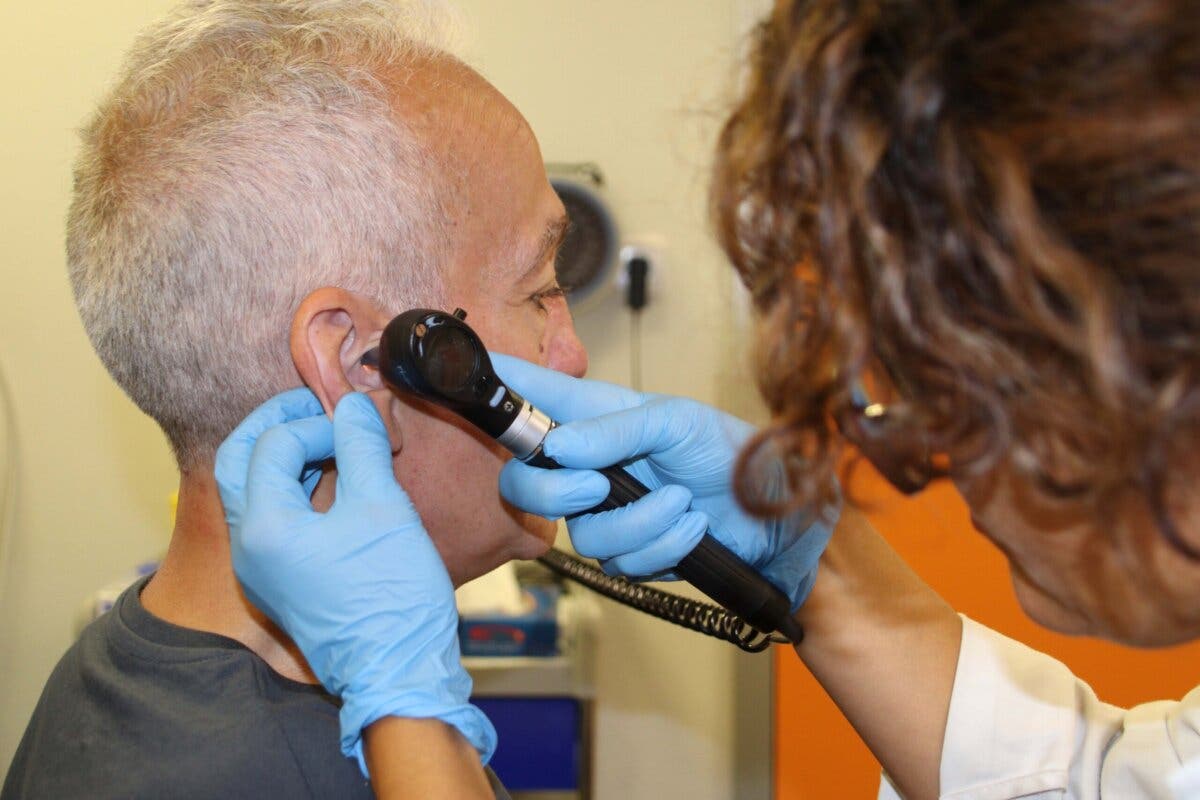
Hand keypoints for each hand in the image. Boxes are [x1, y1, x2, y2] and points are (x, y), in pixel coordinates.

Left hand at [214, 390, 495, 773]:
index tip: (359, 425)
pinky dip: (294, 485)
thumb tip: (355, 406)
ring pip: (250, 487)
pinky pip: (271, 515)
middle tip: (317, 407)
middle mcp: (249, 546)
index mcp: (264, 527)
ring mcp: (261, 566)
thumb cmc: (392, 596)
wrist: (399, 669)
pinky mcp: (280, 578)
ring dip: (283, 454)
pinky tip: (333, 477)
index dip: (317, 423)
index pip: (273, 445)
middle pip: (237, 460)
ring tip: (329, 438)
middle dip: (275, 425)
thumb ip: (362, 447)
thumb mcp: (383, 508)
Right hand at [493, 355, 836, 610]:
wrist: (779, 518)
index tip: (462, 372)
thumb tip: (560, 446)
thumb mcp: (677, 421)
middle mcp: (591, 464)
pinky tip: (692, 529)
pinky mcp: (632, 554)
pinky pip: (620, 563)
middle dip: (553, 491)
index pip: (528, 393)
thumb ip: (616, 429)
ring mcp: (607, 513)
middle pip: (523, 482)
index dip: (491, 383)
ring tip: (682, 503)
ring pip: (578, 534)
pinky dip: (661, 546)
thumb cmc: (732, 451)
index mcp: (596, 416)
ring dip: (638, 522)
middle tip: (596, 485)